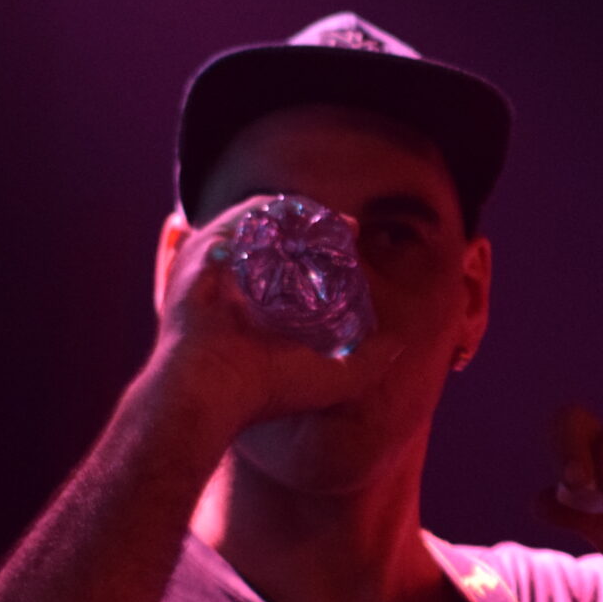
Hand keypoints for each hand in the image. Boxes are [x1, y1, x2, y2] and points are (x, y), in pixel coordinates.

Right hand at [146, 201, 403, 437]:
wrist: (211, 390)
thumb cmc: (268, 391)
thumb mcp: (335, 380)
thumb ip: (371, 362)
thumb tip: (400, 342)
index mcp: (264, 314)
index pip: (298, 271)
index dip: (329, 255)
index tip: (355, 247)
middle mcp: (238, 288)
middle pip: (279, 242)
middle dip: (312, 229)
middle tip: (346, 227)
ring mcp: (217, 269)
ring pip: (261, 224)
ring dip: (296, 215)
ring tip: (330, 218)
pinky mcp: (202, 255)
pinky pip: (240, 218)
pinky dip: (269, 210)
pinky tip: (302, 212)